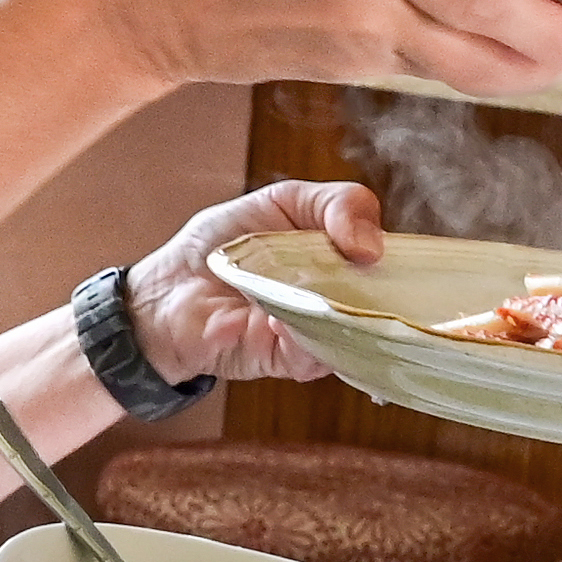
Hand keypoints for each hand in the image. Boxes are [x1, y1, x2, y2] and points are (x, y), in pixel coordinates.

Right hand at [56, 0, 561, 101]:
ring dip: (512, 66)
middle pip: (483, 45)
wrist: (126, 1)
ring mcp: (350, 42)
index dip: (545, 17)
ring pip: (456, 66)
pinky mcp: (334, 67)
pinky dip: (460, 61)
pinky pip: (416, 64)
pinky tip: (483, 49)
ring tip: (558, 55)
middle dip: (547, 55)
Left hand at [124, 180, 381, 387]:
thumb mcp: (281, 200)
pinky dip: (296, 338)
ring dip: (330, 314)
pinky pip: (312, 358)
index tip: (366, 247)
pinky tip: (273, 320)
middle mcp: (339, 300)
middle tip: (351, 272)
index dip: (394, 256)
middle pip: (387, 305)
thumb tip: (371, 244)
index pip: (396, 262)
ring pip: (352, 335)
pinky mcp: (288, 360)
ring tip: (304, 293)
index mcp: (345, 259)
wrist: (166, 292)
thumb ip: (332, 204)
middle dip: (375, 293)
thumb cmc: (221, 244)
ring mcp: (316, 333)